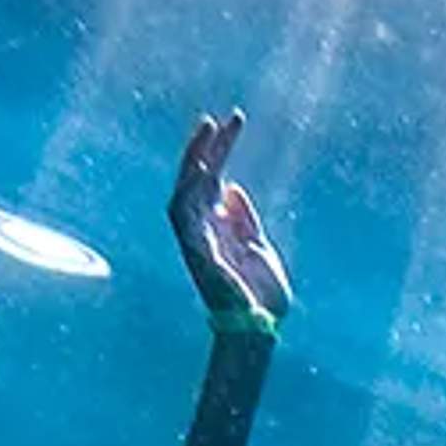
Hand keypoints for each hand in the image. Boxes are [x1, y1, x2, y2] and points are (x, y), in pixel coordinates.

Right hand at [171, 111, 293, 322]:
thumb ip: (244, 219)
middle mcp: (204, 228)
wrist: (260, 326)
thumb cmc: (261, 293)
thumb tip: (232, 188)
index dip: (222, 147)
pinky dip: (190, 195)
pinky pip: (184, 219)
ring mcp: (197, 240)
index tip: (234, 119)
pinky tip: (205, 172)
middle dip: (205, 148)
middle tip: (217, 119)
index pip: (214, 176)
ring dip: (194, 161)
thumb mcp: (258, 246)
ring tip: (206, 132)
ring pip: (184, 191)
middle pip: (198, 179)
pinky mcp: (196, 254)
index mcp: (220, 224)